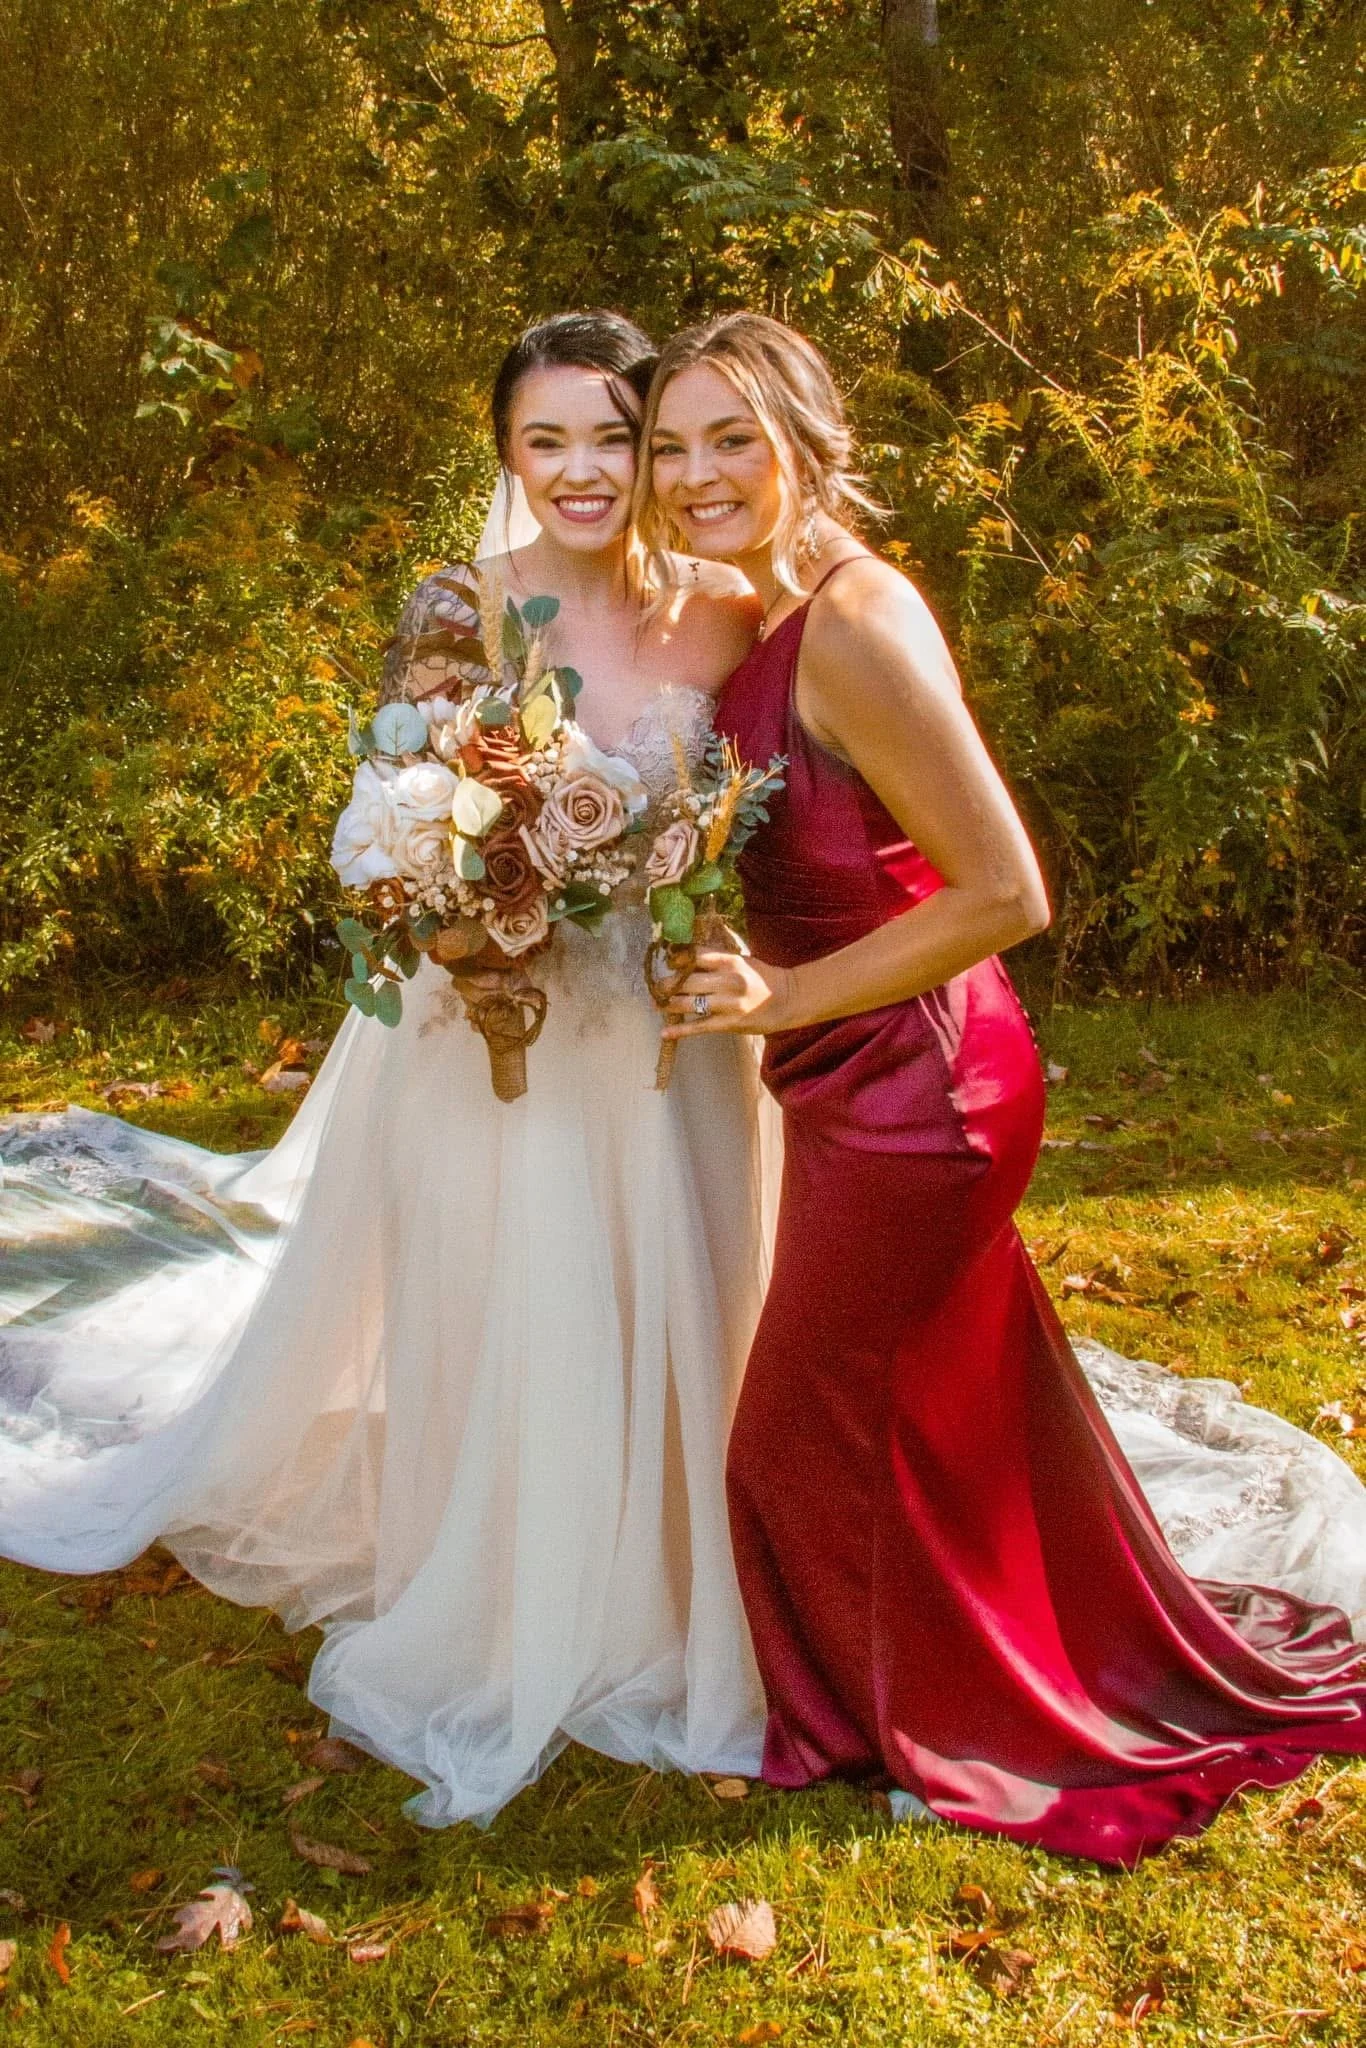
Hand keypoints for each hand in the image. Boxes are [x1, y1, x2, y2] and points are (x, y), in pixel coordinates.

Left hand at [661, 950, 798, 1038]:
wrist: (788, 1000)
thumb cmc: (762, 977)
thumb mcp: (742, 960)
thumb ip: (717, 958)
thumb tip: (686, 955)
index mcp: (730, 961)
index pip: (696, 956)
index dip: (677, 959)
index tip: (667, 962)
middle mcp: (728, 981)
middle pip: (688, 981)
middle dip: (667, 984)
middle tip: (655, 986)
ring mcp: (728, 1004)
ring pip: (689, 1003)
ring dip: (668, 1004)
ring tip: (656, 1005)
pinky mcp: (729, 1023)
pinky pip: (699, 1027)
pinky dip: (680, 1030)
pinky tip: (664, 1033)